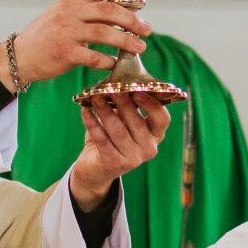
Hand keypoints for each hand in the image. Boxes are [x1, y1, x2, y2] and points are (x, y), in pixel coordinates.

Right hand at [0, 0, 153, 87]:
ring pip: (105, 32)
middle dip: (133, 19)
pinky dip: (108, 60)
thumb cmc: (49, 34)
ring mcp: (67, 31)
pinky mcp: (65, 52)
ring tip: (140, 47)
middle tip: (147, 29)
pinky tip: (115, 62)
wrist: (21, 55)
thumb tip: (124, 7)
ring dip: (126, 41)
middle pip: (109, 10)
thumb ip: (90, 8)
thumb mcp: (66, 12)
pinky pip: (93, 56)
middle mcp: (70, 11)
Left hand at [71, 94, 170, 209]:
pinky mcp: (115, 164)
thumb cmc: (113, 137)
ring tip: (95, 97)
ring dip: (105, 111)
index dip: (152, 104)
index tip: (137, 90)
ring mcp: (133, 159)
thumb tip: (116, 79)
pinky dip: (92, 123)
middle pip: (137, 122)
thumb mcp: (123, 120)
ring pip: (118, 130)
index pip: (162, 119)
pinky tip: (85, 111)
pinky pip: (102, 139)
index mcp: (155, 135)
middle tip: (110, 88)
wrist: (96, 168)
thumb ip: (126, 104)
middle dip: (122, 103)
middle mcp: (149, 148)